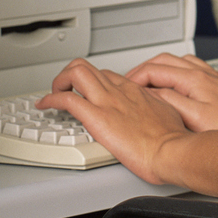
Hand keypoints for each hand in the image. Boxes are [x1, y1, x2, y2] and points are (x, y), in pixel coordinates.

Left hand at [40, 60, 193, 183]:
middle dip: (68, 75)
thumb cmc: (172, 138)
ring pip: (76, 73)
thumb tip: (152, 109)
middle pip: (88, 67)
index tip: (84, 92)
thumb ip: (154, 107)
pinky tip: (45, 105)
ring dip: (59, 81)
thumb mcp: (167, 113)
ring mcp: (107, 102)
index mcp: (135, 91)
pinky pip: (67, 99)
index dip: (90, 81)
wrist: (170, 150)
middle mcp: (119, 91)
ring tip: (52, 94)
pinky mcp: (97, 118)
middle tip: (62, 89)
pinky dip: (51, 99)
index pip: (106, 75)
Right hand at [125, 53, 217, 132]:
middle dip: (144, 69)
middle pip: (166, 60)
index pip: (156, 68)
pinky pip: (192, 69)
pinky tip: (176, 86)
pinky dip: (177, 73)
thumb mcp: (194, 117)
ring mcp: (213, 78)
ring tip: (148, 83)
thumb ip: (170, 102)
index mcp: (195, 79)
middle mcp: (205, 73)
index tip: (123, 87)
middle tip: (129, 83)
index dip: (135, 77)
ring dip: (161, 69)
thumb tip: (150, 93)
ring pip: (180, 62)